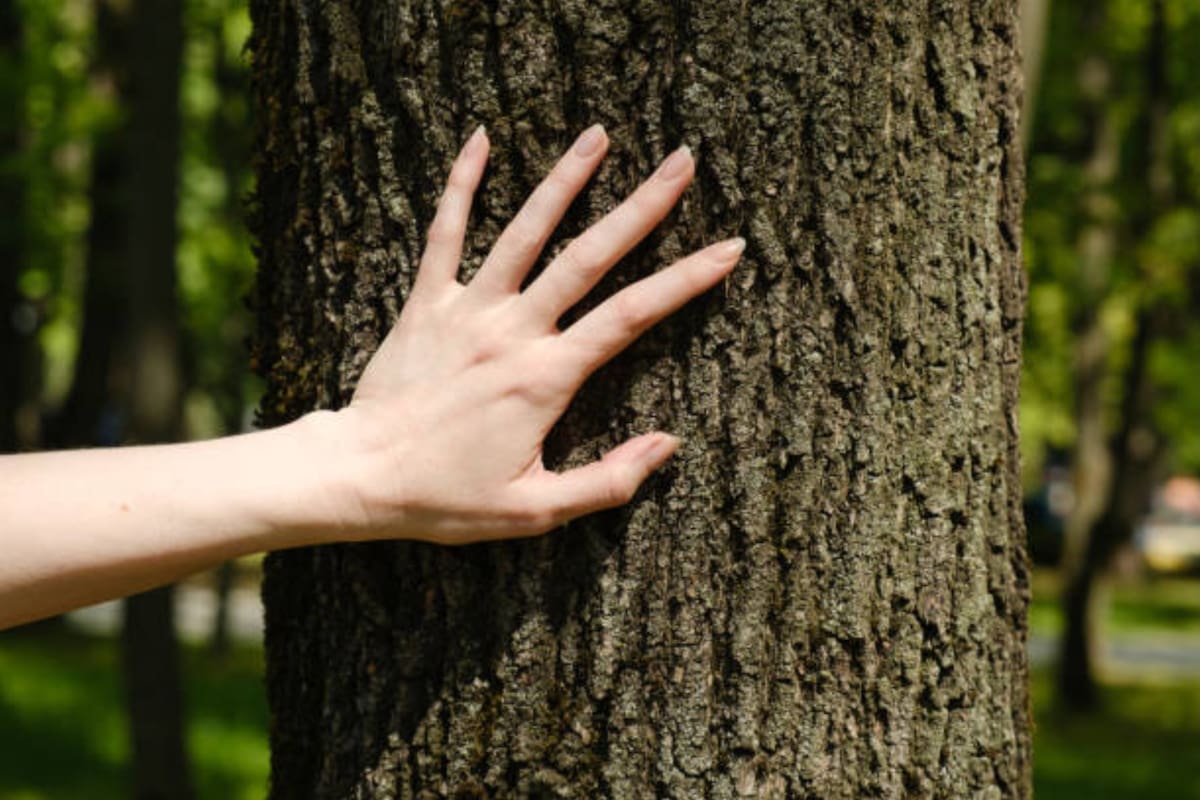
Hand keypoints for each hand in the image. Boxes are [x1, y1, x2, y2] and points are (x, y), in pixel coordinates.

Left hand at [331, 124, 743, 543]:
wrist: (358, 477)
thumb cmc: (445, 499)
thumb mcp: (534, 510)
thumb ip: (607, 481)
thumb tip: (667, 444)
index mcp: (546, 378)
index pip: (632, 316)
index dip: (688, 279)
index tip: (728, 247)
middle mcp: (513, 331)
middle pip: (589, 256)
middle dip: (642, 206)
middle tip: (682, 161)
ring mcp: (467, 309)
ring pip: (524, 231)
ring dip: (564, 179)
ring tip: (599, 134)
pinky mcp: (426, 302)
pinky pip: (444, 232)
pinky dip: (460, 183)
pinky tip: (480, 138)